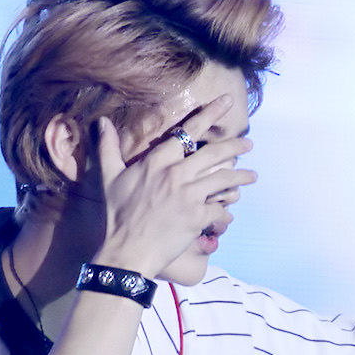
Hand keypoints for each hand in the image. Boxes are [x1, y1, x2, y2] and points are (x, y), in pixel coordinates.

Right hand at [92, 95, 256, 275]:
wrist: (127, 251)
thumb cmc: (117, 215)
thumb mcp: (109, 179)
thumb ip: (108, 148)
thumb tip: (102, 123)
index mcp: (157, 161)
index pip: (187, 132)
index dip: (209, 115)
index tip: (226, 102)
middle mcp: (176, 174)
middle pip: (214, 153)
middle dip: (235, 145)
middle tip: (249, 143)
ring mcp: (189, 196)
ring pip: (224, 179)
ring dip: (241, 176)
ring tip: (252, 176)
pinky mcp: (197, 217)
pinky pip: (220, 209)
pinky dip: (227, 210)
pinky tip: (230, 210)